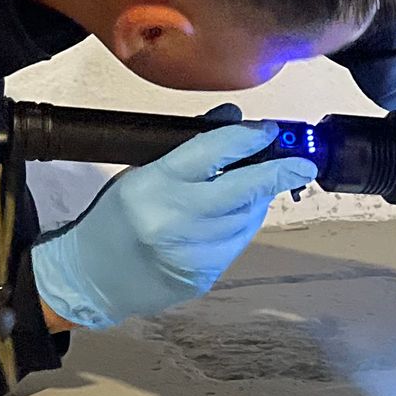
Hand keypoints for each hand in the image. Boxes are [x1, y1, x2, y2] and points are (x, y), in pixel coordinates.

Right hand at [29, 117, 316, 329]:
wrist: (92, 276)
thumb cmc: (116, 216)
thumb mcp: (142, 170)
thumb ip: (191, 146)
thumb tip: (236, 119)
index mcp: (154, 183)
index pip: (214, 151)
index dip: (249, 139)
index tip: (271, 131)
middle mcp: (175, 218)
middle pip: (243, 189)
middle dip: (279, 173)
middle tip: (302, 163)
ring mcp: (191, 252)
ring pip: (246, 219)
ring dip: (259, 200)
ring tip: (256, 188)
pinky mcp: (202, 276)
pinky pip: (237, 243)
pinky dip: (243, 225)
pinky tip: (237, 216)